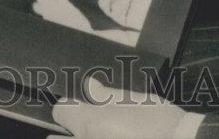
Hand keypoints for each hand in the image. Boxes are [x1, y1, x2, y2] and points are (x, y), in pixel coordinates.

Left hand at [50, 77, 192, 138]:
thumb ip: (107, 94)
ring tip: (106, 132)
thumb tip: (90, 85)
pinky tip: (114, 137)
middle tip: (87, 125)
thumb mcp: (135, 99)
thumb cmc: (158, 122)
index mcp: (89, 123)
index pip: (60, 111)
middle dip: (67, 133)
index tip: (79, 105)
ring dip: (83, 138)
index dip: (69, 106)